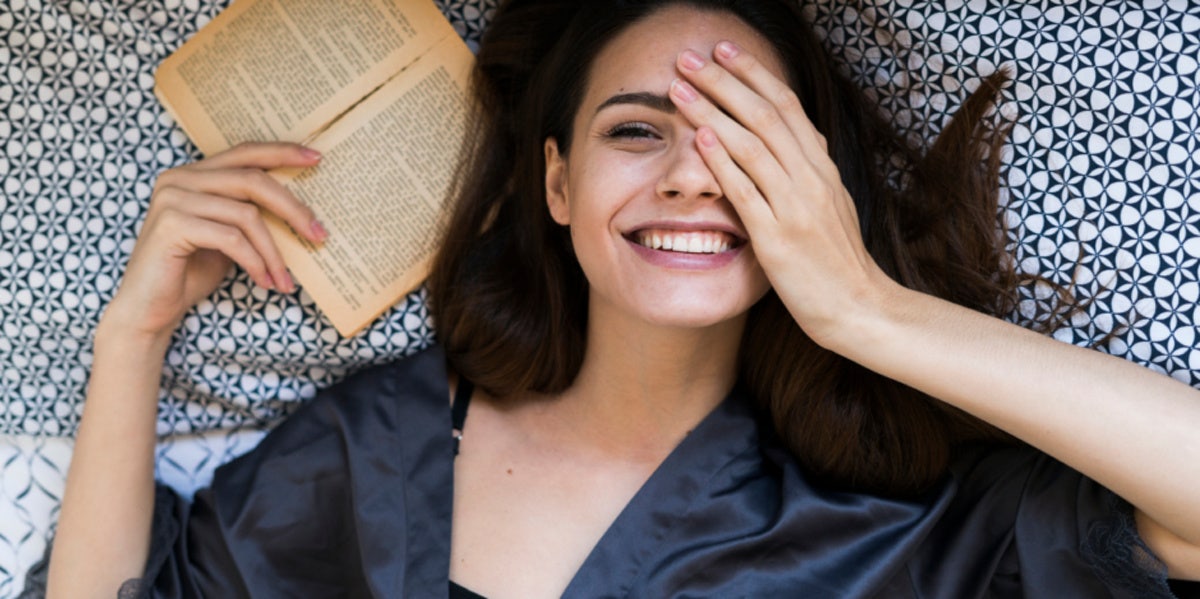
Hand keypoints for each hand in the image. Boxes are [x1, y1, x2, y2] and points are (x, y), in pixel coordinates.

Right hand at [103, 142, 326, 340]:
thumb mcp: (229, 237)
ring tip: (285, 279)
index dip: (282, 152)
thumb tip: (302, 210)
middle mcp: (180, 178)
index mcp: (193, 174)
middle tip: (319, 235)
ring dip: (274, 251)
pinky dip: (255, 262)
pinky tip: (265, 282)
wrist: (150, 309)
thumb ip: (250, 214)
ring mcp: (173, 199)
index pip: (244, 152)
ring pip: (246, 214)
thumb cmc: (191, 273)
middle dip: (293, 209)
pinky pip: (231, 238)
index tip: (316, 158)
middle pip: (253, 180)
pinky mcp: (171, 224)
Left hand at [668, 42, 892, 344]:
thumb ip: (809, 173)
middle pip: (765, 114)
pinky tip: (699, 140)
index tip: (723, 50)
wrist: (859, 308)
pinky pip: (746, 192)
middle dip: (723, 81)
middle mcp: (812, 179)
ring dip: (711, 112)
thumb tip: (791, 141)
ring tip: (679, 89)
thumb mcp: (831, 206)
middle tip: (688, 57)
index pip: (786, 105)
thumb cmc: (838, 262)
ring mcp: (796, 207)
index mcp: (823, 168)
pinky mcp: (778, 239)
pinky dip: (722, 162)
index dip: (753, 73)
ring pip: (751, 145)